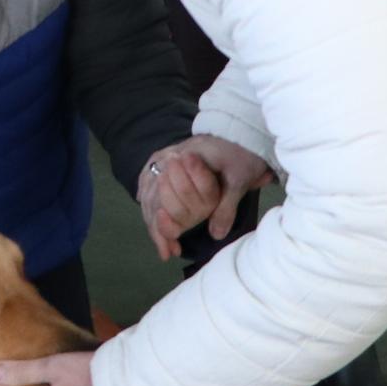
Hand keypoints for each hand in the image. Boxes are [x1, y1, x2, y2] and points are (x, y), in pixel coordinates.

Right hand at [138, 135, 273, 259]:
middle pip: (155, 198)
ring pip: (148, 196)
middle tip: (168, 251)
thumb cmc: (239, 155)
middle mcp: (167, 157)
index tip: (174, 248)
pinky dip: (150, 212)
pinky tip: (157, 227)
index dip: (171, 224)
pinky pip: (147, 191)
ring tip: (164, 248)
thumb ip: (226, 206)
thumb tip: (215, 234)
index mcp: (186, 156)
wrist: (237, 134)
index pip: (170, 196)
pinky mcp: (159, 165)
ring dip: (154, 224)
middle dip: (160, 228)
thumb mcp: (239, 180)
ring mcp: (161, 161)